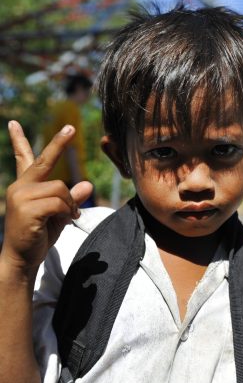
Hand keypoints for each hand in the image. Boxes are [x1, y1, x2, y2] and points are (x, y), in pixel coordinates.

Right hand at [1, 121, 92, 270]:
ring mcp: (21, 196)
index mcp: (25, 186)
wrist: (22, 258)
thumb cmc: (39, 235)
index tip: (14, 124)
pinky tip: (66, 219)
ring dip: (70, 203)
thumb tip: (88, 184)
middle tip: (71, 127)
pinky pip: (58, 202)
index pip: (24, 159)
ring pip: (59, 188)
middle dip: (58, 143)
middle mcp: (20, 187)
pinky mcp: (26, 208)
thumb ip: (71, 199)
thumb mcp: (59, 214)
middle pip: (45, 161)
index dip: (20, 141)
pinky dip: (68, 210)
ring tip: (70, 215)